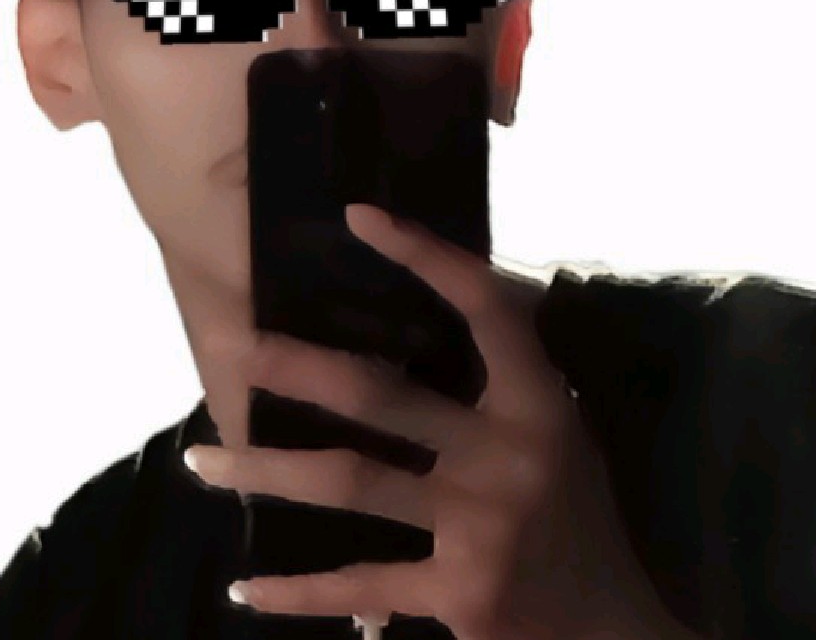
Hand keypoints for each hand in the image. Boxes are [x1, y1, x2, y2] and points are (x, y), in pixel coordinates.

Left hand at [183, 204, 679, 639]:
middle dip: (297, 369)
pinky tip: (243, 586)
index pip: (480, 306)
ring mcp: (480, 527)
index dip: (423, 255)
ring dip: (264, 470)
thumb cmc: (578, 507)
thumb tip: (431, 297)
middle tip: (229, 347)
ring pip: (350, 485)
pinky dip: (296, 590)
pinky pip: (360, 587)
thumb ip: (503, 372)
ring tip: (198, 458)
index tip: (359, 217)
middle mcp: (506, 454)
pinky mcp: (459, 595)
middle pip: (381, 396)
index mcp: (537, 401)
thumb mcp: (557, 425)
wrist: (617, 626)